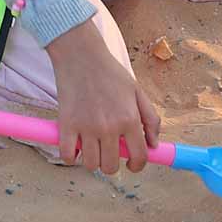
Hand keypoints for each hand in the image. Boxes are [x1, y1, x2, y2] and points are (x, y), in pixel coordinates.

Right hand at [45, 20, 160, 174]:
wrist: (81, 55)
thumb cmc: (110, 72)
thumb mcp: (137, 91)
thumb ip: (150, 119)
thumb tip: (154, 145)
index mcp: (129, 119)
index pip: (139, 156)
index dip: (137, 165)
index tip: (132, 164)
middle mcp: (109, 127)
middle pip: (111, 166)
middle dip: (113, 164)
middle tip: (110, 151)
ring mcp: (86, 128)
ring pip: (90, 164)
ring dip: (93, 160)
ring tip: (93, 147)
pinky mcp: (66, 125)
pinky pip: (68, 156)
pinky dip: (71, 156)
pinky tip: (76, 146)